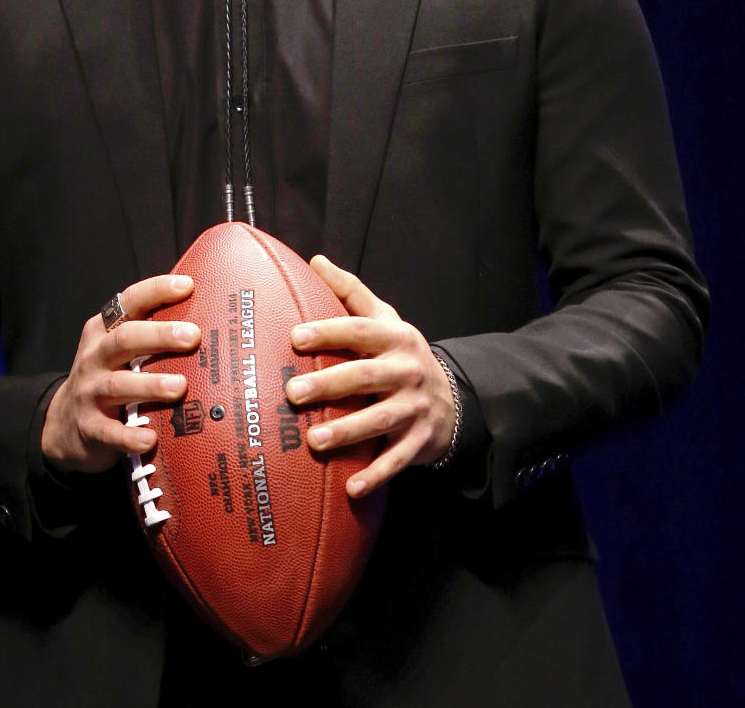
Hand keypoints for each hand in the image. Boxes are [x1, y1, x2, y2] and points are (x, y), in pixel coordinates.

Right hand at [41, 273, 199, 472]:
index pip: (129, 302)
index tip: (187, 286)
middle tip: (192, 336)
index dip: (156, 291)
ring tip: (180, 386)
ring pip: (118, 385)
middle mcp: (94, 357)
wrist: (64, 423)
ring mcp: (90, 392)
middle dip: (159, 336)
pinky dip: (130, 436)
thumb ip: (148, 333)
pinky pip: (110, 432)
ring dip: (150, 385)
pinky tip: (151, 438)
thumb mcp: (118, 349)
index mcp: (104, 331)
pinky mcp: (90, 428)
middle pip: (124, 340)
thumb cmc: (107, 376)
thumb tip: (205, 315)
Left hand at [285, 255, 455, 497]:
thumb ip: (351, 292)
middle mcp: (406, 371)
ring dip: (347, 432)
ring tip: (314, 441)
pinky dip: (375, 475)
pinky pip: (396, 461)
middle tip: (293, 392)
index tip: (295, 337)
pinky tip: (351, 489)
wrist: (455, 399)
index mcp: (395, 337)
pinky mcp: (419, 442)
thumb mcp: (386, 319)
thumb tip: (315, 260)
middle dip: (329, 384)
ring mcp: (414, 408)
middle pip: (364, 376)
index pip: (359, 330)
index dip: (328, 331)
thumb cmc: (403, 355)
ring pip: (379, 421)